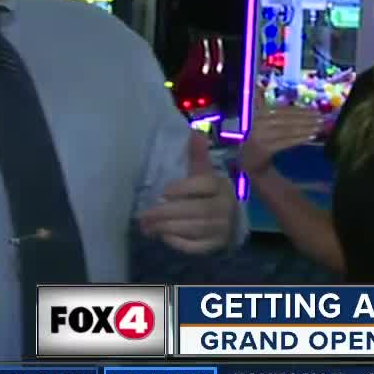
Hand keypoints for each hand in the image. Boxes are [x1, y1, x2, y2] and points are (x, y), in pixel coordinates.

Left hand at [139, 133, 236, 254]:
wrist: (230, 220)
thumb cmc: (210, 193)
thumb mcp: (204, 173)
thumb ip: (197, 154)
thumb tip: (195, 128)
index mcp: (220, 186)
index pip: (203, 185)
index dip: (183, 188)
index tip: (163, 192)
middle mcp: (224, 206)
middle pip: (195, 210)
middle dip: (166, 213)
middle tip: (143, 216)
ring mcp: (221, 227)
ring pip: (193, 228)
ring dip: (167, 227)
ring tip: (147, 226)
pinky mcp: (215, 244)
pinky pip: (195, 246)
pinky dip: (178, 242)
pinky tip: (164, 236)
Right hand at [239, 87, 321, 176]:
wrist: (247, 159)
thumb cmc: (256, 137)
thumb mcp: (259, 119)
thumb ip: (265, 105)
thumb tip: (262, 85)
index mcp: (260, 113)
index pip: (284, 110)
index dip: (301, 110)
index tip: (316, 110)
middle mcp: (260, 122)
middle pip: (289, 120)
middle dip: (307, 119)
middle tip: (322, 118)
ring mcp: (262, 136)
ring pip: (289, 130)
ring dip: (307, 128)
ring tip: (320, 127)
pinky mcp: (266, 148)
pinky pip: (286, 142)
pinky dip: (300, 139)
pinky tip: (311, 137)